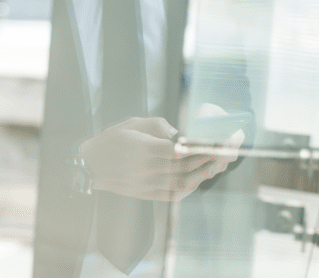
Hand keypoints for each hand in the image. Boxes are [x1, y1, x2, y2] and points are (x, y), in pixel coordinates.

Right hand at [79, 116, 242, 201]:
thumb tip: (179, 133)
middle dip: (212, 158)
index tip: (218, 140)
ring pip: (185, 182)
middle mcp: (149, 170)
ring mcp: (149, 185)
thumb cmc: (114, 139)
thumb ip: (158, 126)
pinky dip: (192, 186)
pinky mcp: (147, 194)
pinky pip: (175, 193)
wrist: (89, 164)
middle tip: (229, 150)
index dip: (203, 146)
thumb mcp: (134, 123)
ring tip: (221, 163)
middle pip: (188, 166)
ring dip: (206, 173)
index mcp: (147, 150)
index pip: (182, 150)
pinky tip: (202, 178)